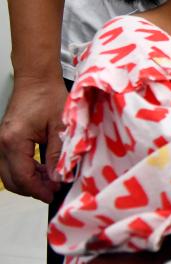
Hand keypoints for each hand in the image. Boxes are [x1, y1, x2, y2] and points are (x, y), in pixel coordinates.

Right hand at [0, 75, 67, 201]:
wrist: (36, 79)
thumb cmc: (47, 95)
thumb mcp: (60, 126)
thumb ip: (58, 153)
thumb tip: (57, 176)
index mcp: (14, 141)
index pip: (22, 177)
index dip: (38, 190)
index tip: (52, 195)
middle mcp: (2, 144)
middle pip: (11, 180)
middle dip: (32, 189)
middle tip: (52, 191)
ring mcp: (1, 142)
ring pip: (9, 174)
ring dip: (28, 181)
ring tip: (50, 181)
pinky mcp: (6, 140)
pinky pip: (11, 163)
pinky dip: (25, 170)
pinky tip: (42, 170)